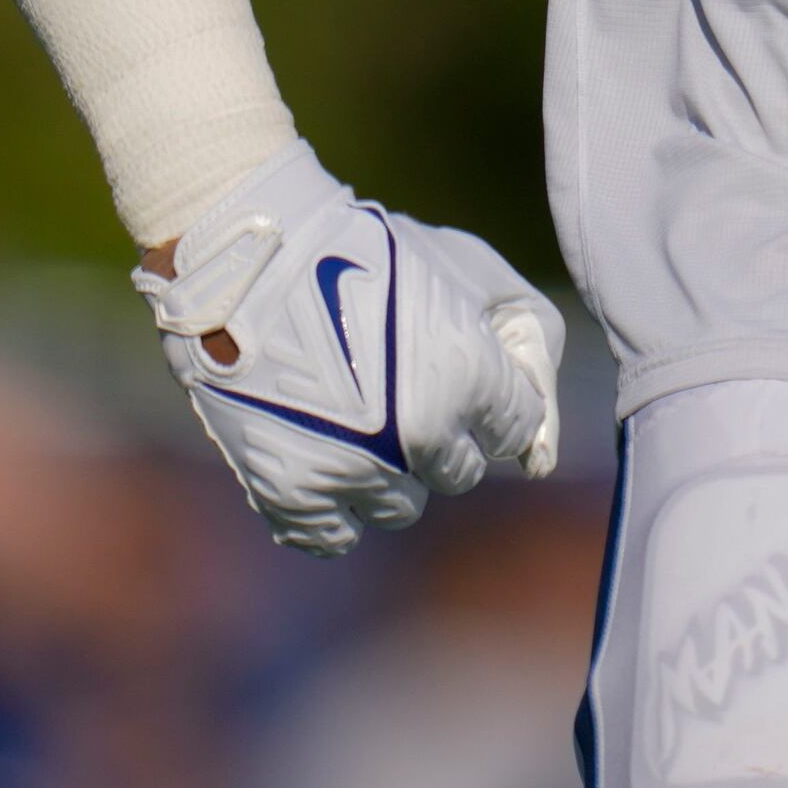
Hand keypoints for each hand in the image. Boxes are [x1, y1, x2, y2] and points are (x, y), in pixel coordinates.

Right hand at [136, 139, 564, 553]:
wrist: (247, 255)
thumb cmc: (369, 252)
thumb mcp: (472, 270)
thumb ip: (529, 345)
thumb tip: (540, 448)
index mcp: (468, 375)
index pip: (514, 429)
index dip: (488, 394)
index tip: (451, 361)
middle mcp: (417, 434)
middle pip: (459, 471)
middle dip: (441, 431)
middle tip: (395, 381)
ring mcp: (351, 468)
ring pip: (400, 505)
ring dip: (388, 469)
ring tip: (352, 410)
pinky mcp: (288, 491)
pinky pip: (333, 535)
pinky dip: (333, 504)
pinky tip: (322, 455)